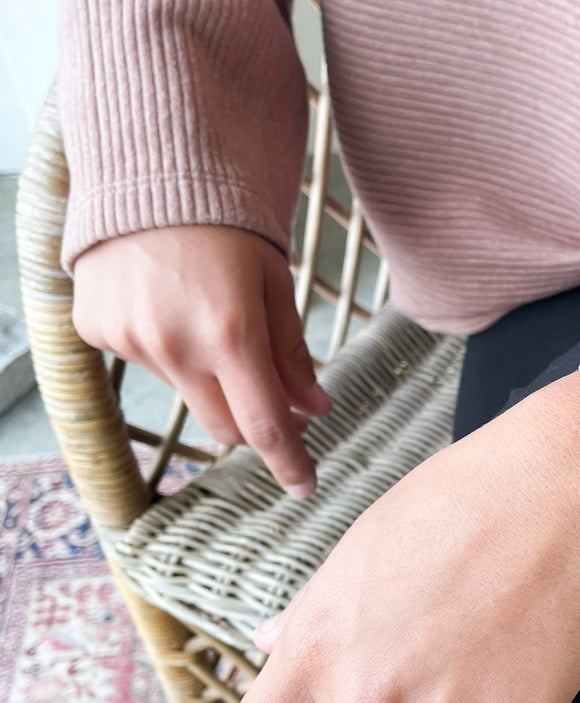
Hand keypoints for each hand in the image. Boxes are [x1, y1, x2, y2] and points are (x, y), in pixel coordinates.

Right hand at [73, 225, 330, 495]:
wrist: (146, 172)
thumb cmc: (226, 226)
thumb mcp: (273, 285)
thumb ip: (292, 354)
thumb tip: (315, 410)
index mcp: (229, 332)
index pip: (264, 426)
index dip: (289, 461)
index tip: (305, 486)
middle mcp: (174, 346)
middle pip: (226, 427)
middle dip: (256, 423)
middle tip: (276, 397)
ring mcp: (130, 341)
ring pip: (188, 395)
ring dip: (211, 379)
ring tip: (210, 319)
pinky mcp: (97, 331)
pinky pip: (148, 365)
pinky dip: (168, 351)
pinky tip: (168, 307)